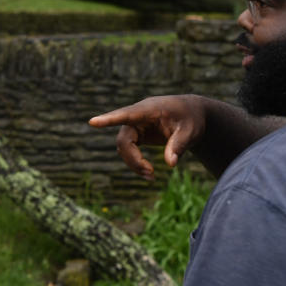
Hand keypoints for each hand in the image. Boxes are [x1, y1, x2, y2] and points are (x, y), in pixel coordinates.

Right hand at [89, 95, 205, 179]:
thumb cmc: (191, 119)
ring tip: (151, 176)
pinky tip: (148, 172)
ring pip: (124, 146)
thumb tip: (170, 164)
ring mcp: (136, 124)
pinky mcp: (137, 133)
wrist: (193, 114)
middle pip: (124, 139)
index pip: (127, 114)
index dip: (109, 119)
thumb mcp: (191, 132)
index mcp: (150, 110)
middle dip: (133, 158)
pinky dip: (136, 162)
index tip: (92, 122)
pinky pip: (129, 149)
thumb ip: (179, 145)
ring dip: (134, 163)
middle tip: (151, 174)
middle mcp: (138, 116)